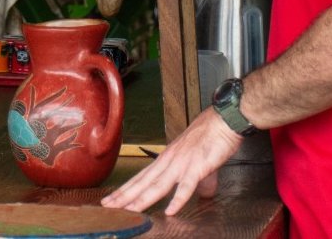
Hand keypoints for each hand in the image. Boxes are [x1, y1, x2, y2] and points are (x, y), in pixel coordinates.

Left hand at [101, 107, 243, 214]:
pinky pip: (186, 186)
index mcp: (167, 158)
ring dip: (142, 199)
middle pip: (143, 182)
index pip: (141, 177)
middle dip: (124, 196)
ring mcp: (181, 164)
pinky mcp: (197, 167)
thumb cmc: (211, 135)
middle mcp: (169, 161)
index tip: (112, 198)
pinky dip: (177, 199)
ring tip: (129, 211)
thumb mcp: (198, 161)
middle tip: (107, 206)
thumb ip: (198, 180)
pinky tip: (170, 210)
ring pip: (158, 185)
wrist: (224, 120)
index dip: (126, 189)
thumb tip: (202, 194)